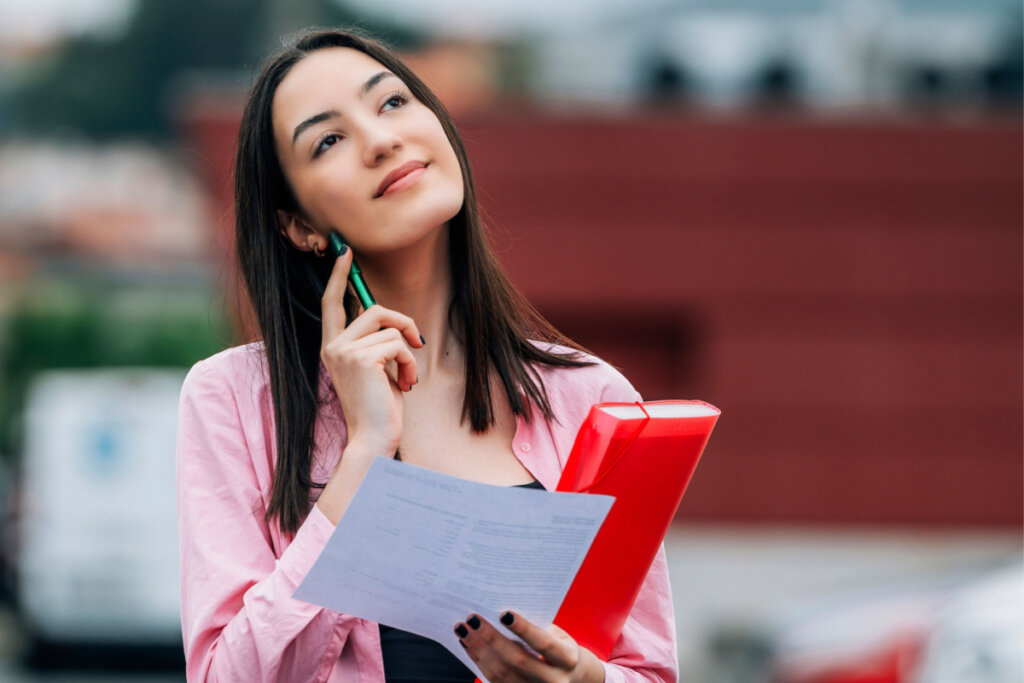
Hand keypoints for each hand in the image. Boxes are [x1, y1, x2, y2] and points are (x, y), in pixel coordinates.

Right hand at [320, 249, 423, 458]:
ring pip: (390, 328)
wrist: (372, 440)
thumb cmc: (378, 410)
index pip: (331, 303)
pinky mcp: (361, 359)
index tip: (345, 253)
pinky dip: (409, 363)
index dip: (338, 276)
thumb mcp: (375, 370)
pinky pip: (398, 344)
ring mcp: (344, 351)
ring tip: (406, 378)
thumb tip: (391, 324)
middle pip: (374, 309)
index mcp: (333, 348)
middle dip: (403, 323)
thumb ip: (375, 345)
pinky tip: (405, 385)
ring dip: (408, 352)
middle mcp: (333, 346)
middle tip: (416, 343)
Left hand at [454, 611, 604, 682]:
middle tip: (472, 619)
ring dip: (478, 650)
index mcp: (567, 658)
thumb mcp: (557, 634)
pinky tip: (468, 644)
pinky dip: (478, 660)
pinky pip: (494, 680)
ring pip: (501, 674)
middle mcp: (553, 680)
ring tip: (462, 629)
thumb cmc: (559, 646)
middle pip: (518, 660)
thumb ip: (536, 625)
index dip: (524, 629)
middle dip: (492, 638)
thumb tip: (500, 610)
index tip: (504, 613)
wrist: (569, 675)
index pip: (543, 643)